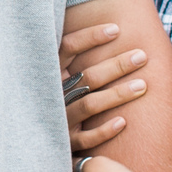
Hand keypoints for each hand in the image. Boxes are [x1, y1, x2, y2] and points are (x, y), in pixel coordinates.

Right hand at [59, 23, 150, 152]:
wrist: (28, 138)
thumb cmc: (50, 98)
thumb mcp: (52, 74)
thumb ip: (70, 57)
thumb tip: (107, 28)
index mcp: (49, 73)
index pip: (67, 48)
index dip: (90, 38)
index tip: (116, 29)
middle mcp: (52, 94)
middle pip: (86, 76)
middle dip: (116, 65)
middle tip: (142, 56)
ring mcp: (59, 119)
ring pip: (89, 105)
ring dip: (117, 95)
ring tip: (143, 85)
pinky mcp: (65, 143)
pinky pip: (85, 139)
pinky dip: (103, 130)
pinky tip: (123, 122)